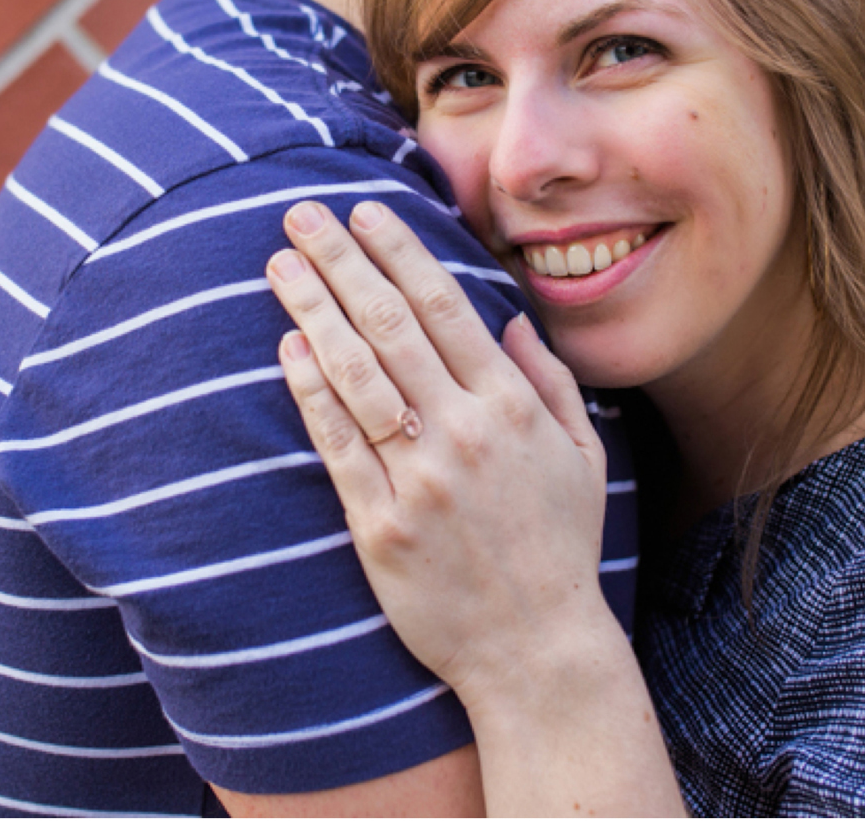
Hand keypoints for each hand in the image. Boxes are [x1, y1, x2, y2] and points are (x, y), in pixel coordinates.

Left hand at [267, 200, 613, 709]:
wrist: (535, 652)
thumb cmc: (560, 547)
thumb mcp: (584, 456)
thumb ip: (550, 379)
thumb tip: (508, 318)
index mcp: (512, 407)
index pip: (445, 306)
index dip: (399, 252)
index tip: (365, 211)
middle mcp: (464, 433)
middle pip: (390, 326)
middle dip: (342, 262)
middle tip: (301, 215)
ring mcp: (419, 480)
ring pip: (356, 376)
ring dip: (313, 312)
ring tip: (280, 267)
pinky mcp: (380, 527)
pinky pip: (338, 445)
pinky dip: (310, 392)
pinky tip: (287, 349)